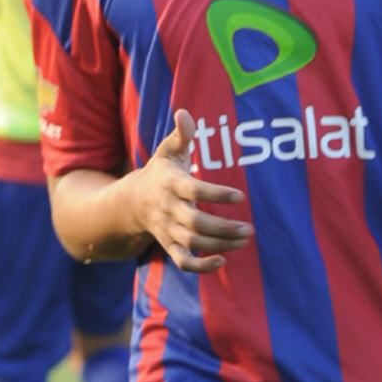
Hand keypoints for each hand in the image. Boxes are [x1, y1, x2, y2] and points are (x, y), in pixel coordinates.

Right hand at [130, 110, 250, 273]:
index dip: (217, 195)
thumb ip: (180, 134)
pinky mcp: (168, 246)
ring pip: (192, 244)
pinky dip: (200, 267)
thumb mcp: (167, 151)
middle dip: (223, 229)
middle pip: (194, 224)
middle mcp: (168, 209)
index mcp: (170, 184)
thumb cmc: (160, 173)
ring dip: (219, 245)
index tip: (241, 197)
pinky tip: (222, 262)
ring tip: (245, 239)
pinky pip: (182, 262)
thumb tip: (184, 113)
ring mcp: (167, 230)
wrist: (131, 203)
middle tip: (250, 229)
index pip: (194, 191)